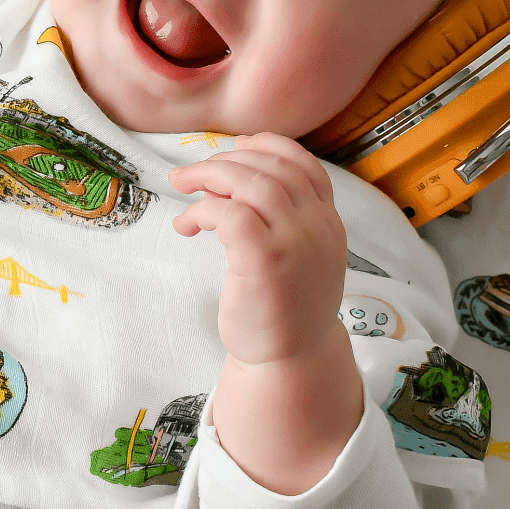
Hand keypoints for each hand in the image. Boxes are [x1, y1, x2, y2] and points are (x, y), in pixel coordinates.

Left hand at [170, 132, 362, 493]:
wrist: (290, 362)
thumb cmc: (283, 308)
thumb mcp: (298, 255)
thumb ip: (285, 219)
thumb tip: (238, 178)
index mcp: (327, 222)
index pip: (304, 164)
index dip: (268, 146)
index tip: (236, 147)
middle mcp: (317, 227)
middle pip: (272, 168)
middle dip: (226, 160)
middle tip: (192, 173)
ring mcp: (294, 243)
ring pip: (252, 183)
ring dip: (210, 176)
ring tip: (182, 185)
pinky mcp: (264, 262)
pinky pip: (231, 215)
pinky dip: (203, 210)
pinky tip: (187, 225)